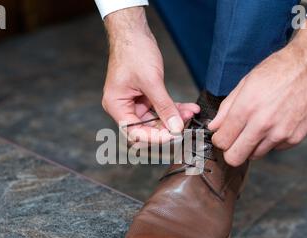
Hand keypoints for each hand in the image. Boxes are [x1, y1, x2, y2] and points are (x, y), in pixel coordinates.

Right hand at [102, 7, 199, 143]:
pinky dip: (173, 108)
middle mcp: (123, 107)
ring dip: (174, 117)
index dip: (155, 137)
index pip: (135, 132)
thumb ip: (164, 107)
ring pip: (156, 118)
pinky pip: (159, 107)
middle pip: (146, 128)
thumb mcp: (152, 82)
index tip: (174, 136)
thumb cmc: (134, 52)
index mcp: (116, 106)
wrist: (134, 32)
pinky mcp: (144, 96)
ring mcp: (134, 102)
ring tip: (190, 113)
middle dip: (168, 126)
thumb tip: (176, 127)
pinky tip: (188, 108)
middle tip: (186, 125)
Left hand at [209, 19, 306, 165]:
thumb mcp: (246, 83)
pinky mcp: (295, 138)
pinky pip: (274, 149)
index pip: (222, 142)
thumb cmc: (279, 69)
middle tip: (234, 139)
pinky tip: (276, 123)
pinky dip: (271, 141)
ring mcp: (281, 133)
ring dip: (251, 145)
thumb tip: (214, 127)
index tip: (222, 134)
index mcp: (247, 108)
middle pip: (234, 158)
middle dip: (230, 150)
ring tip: (258, 126)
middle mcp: (263, 124)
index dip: (219, 139)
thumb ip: (227, 108)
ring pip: (254, 155)